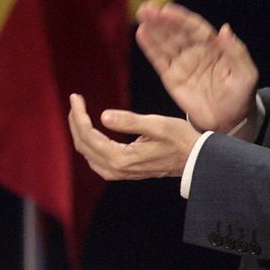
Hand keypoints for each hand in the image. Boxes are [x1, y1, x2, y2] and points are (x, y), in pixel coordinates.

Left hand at [68, 94, 198, 180]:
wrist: (194, 160)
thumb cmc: (179, 139)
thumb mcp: (157, 125)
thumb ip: (129, 121)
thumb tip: (103, 116)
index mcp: (121, 158)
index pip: (88, 135)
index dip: (78, 114)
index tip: (75, 97)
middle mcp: (116, 169)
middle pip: (82, 145)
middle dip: (75, 121)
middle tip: (75, 100)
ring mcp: (118, 173)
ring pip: (87, 153)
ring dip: (79, 132)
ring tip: (79, 112)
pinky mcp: (121, 172)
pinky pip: (95, 158)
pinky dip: (88, 142)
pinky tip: (90, 130)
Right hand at [134, 0, 257, 133]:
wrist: (229, 121)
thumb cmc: (241, 95)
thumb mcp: (246, 73)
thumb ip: (236, 51)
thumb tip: (224, 29)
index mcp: (214, 46)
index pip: (194, 28)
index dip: (180, 18)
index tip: (167, 9)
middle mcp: (196, 51)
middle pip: (176, 31)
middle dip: (161, 19)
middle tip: (147, 8)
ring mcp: (182, 63)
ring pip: (165, 42)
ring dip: (153, 28)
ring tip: (142, 15)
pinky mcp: (171, 78)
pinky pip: (159, 60)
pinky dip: (150, 47)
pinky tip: (142, 34)